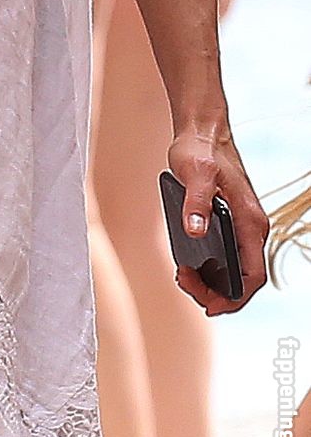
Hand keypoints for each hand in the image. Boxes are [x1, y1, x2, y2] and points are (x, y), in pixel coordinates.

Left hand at [166, 125, 269, 313]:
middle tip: (184, 283)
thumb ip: (196, 202)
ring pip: (233, 269)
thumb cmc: (200, 149)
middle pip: (243, 279)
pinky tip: (189, 265)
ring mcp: (241, 225)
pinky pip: (225, 255)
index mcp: (250, 222)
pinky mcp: (229, 221)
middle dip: (216, 291)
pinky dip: (209, 267)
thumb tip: (195, 232)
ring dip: (211, 281)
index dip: (235, 297)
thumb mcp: (195, 173)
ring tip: (183, 276)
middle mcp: (251, 228)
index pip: (253, 276)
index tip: (211, 306)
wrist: (201, 130)